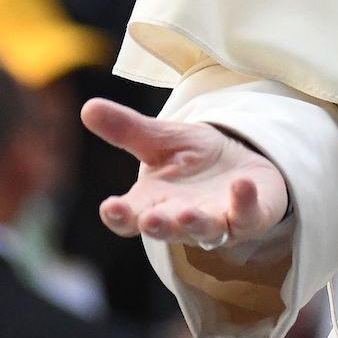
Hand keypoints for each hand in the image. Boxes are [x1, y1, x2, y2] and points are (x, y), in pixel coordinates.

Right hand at [82, 97, 289, 254]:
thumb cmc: (194, 158)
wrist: (241, 162)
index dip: (119, 216)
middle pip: (165, 228)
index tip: (109, 208)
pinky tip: (242, 184)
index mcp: (152, 202)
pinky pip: (247, 215)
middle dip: (158, 226)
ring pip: (204, 230)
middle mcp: (180, 218)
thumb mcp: (160, 139)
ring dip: (196, 224)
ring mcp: (216, 221)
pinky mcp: (249, 217)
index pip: (129, 217)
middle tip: (149, 220)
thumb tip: (88, 107)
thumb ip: (127, 129)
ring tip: (188, 215)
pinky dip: (245, 202)